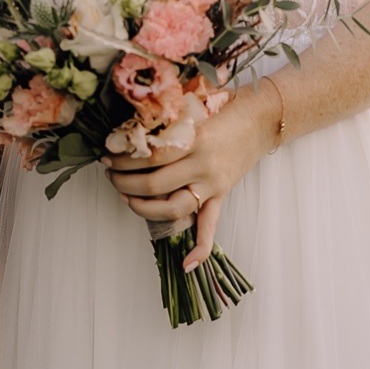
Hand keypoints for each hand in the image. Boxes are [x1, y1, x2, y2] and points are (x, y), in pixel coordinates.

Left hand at [106, 82, 283, 267]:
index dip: (124, 158)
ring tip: (125, 197)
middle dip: (125, 182)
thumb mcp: (195, 103)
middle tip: (109, 174)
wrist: (262, 118)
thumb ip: (167, 114)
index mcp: (194, 139)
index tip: (107, 154)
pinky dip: (200, 249)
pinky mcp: (221, 195)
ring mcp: (213, 184)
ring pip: (174, 207)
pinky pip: (210, 226)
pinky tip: (187, 265)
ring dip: (144, 208)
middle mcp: (203, 165)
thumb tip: (130, 118)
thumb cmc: (226, 105)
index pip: (151, 156)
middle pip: (155, 184)